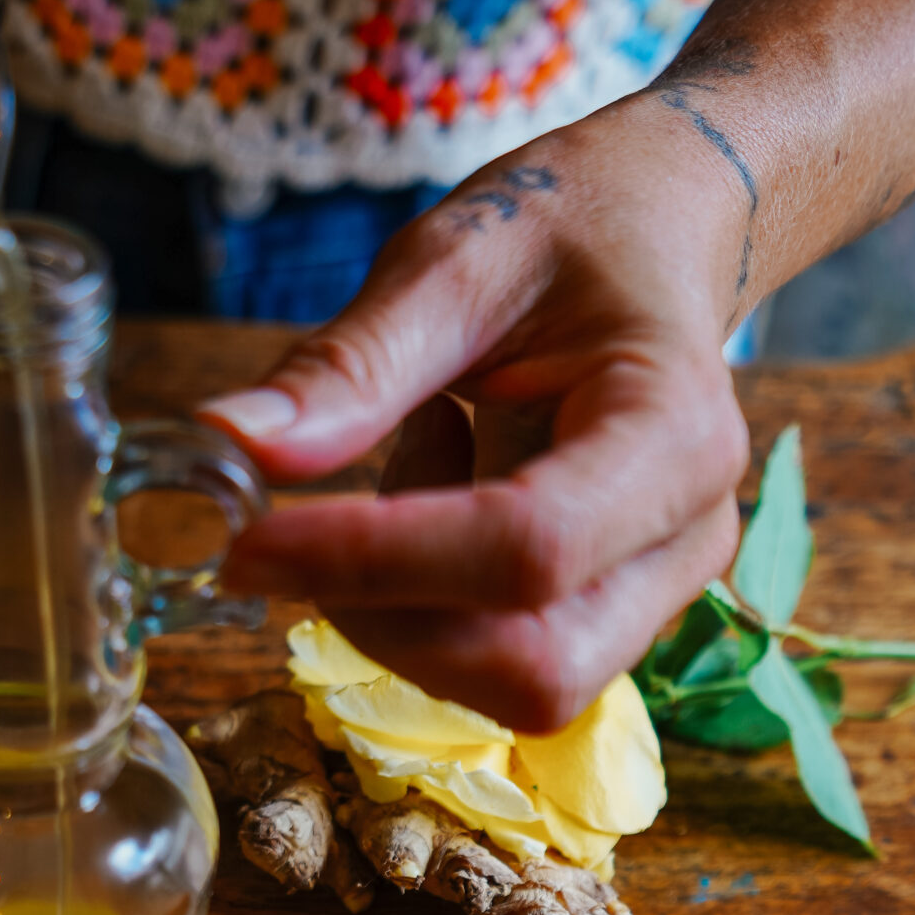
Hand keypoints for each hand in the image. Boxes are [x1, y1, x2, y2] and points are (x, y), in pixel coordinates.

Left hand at [197, 101, 752, 732]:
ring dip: (405, 612)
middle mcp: (686, 536)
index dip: (376, 562)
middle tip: (313, 518)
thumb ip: (351, 362)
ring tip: (409, 464)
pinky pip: (499, 665)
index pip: (524, 549)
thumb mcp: (454, 258)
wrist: (662, 234)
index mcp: (674, 432)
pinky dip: (424, 610)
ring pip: (513, 685)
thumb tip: (228, 443)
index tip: (251, 542)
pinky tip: (431, 499)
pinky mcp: (611, 617)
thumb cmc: (573, 229)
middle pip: (529, 664)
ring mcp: (657, 591)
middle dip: (386, 617)